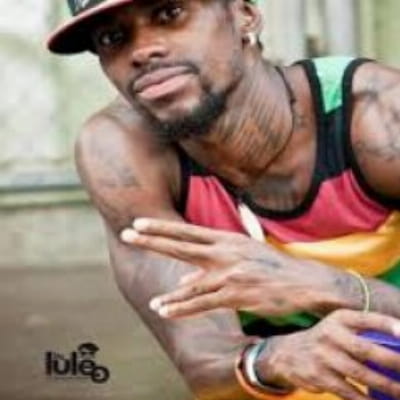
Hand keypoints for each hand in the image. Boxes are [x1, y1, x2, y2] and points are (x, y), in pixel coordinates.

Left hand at [120, 218, 345, 317]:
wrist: (304, 281)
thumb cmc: (270, 266)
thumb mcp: (242, 256)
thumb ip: (210, 264)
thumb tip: (183, 277)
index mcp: (226, 239)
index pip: (187, 232)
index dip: (162, 228)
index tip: (139, 223)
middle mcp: (225, 252)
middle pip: (182, 247)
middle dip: (153, 241)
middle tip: (128, 234)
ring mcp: (230, 274)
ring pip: (192, 284)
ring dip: (171, 296)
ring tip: (154, 304)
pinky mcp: (238, 295)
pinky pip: (205, 304)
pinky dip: (184, 309)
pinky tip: (168, 313)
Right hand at [257, 310, 399, 399]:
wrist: (289, 352)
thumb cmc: (327, 339)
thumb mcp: (339, 326)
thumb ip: (364, 330)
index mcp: (339, 318)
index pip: (365, 319)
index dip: (386, 325)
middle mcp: (330, 334)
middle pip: (365, 350)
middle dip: (392, 361)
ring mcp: (323, 356)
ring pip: (360, 374)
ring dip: (386, 386)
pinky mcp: (319, 376)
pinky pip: (348, 391)